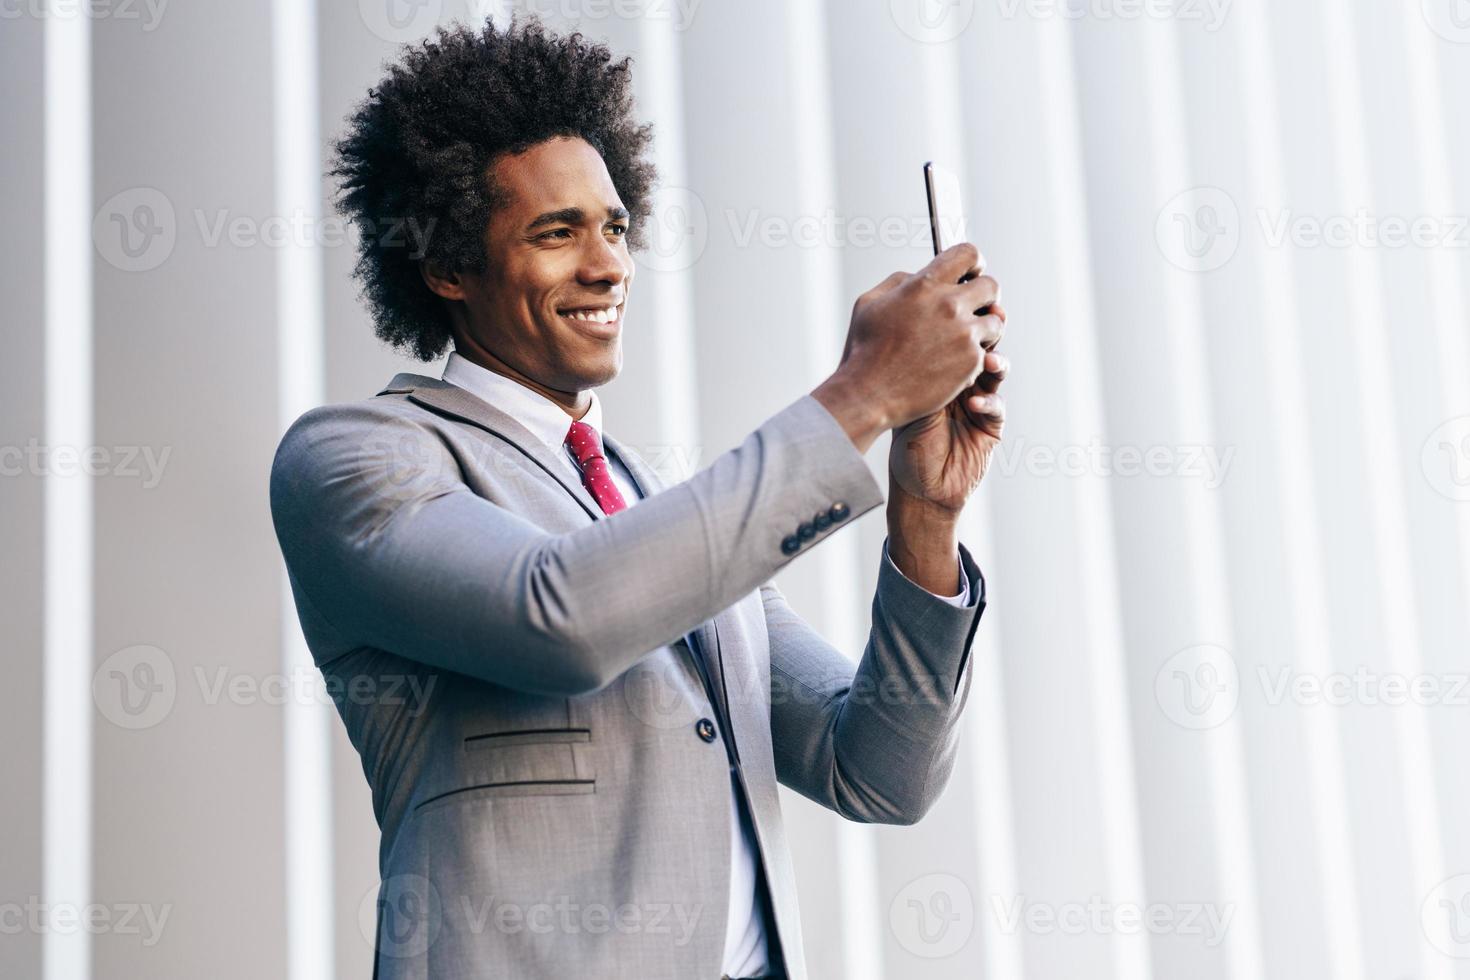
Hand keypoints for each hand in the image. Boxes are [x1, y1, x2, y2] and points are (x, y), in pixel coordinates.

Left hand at [888, 303, 1008, 514]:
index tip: (961, 304)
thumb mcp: (903, 403)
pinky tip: (974, 404)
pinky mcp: (991, 425)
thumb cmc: (903, 447)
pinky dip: (988, 402)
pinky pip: (996, 406)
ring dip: (994, 362)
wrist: (917, 490)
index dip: (960, 321)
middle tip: (989, 321)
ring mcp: (979, 401)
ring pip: (995, 370)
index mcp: (938, 369)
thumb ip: (910, 370)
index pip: (954, 336)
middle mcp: (960, 380)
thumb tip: (902, 328)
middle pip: (981, 344)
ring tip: (987, 361)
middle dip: (987, 331)